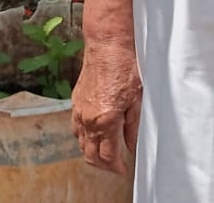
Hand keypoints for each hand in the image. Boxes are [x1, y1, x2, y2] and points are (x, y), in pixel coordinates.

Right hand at [72, 40, 142, 174]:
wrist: (107, 44)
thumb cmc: (125, 67)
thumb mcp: (137, 99)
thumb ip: (133, 127)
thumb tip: (132, 146)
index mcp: (106, 121)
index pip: (108, 156)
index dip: (116, 167)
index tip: (123, 169)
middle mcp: (88, 119)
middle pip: (90, 154)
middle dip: (103, 165)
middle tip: (115, 166)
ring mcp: (79, 110)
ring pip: (81, 142)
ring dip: (92, 152)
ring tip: (105, 152)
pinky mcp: (76, 101)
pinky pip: (76, 128)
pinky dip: (83, 137)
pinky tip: (94, 133)